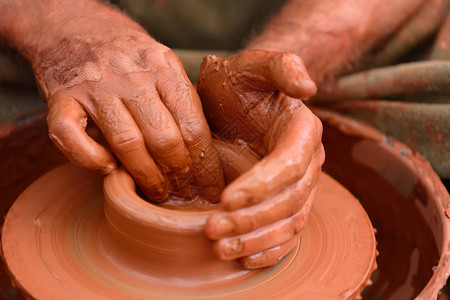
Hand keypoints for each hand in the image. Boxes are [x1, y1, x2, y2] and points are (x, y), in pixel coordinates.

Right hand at [36, 29, 223, 200]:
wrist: (76, 27)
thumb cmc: (128, 55)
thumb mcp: (163, 63)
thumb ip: (181, 98)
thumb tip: (202, 149)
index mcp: (164, 68)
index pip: (193, 124)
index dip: (204, 161)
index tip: (209, 183)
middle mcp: (131, 76)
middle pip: (163, 137)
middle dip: (178, 171)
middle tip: (182, 188)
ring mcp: (95, 87)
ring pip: (126, 142)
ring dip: (144, 175)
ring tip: (156, 190)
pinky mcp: (62, 98)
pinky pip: (73, 138)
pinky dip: (90, 160)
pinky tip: (107, 168)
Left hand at [197, 50, 323, 268]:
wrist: (235, 102)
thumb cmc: (239, 84)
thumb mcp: (252, 66)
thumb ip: (280, 65)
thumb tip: (307, 88)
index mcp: (302, 132)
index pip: (288, 165)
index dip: (261, 185)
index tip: (225, 199)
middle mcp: (307, 163)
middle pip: (289, 201)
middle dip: (251, 219)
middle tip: (212, 229)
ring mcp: (298, 187)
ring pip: (288, 222)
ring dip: (256, 240)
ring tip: (220, 248)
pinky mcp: (285, 204)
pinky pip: (286, 234)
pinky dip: (268, 250)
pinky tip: (243, 260)